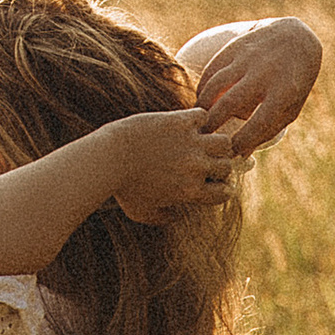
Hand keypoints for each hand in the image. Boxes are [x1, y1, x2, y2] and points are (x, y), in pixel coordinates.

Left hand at [107, 106, 241, 225]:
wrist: (107, 159)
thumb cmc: (121, 189)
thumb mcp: (140, 212)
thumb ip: (161, 218)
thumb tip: (175, 216)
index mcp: (191, 191)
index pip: (225, 193)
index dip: (221, 188)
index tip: (210, 182)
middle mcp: (196, 168)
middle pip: (227, 166)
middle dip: (219, 165)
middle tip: (205, 159)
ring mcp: (190, 143)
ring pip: (223, 141)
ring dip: (214, 142)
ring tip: (201, 141)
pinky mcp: (179, 122)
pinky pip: (203, 115)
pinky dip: (198, 118)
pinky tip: (184, 124)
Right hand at [192, 17, 322, 158]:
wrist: (294, 39)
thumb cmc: (292, 84)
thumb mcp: (289, 109)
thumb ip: (266, 131)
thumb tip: (239, 155)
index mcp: (284, 92)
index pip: (258, 124)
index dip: (241, 142)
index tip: (230, 153)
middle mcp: (264, 74)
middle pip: (230, 103)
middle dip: (213, 125)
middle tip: (203, 140)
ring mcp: (247, 59)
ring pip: (215, 85)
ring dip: (202, 107)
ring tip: (197, 122)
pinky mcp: (234, 48)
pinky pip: (211, 71)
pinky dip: (202, 89)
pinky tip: (200, 103)